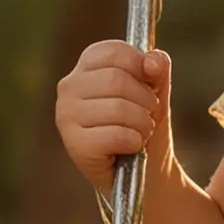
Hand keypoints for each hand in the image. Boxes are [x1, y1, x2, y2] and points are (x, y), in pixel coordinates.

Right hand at [55, 41, 171, 191]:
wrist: (145, 171)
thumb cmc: (144, 125)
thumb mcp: (155, 92)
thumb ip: (157, 69)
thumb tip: (153, 61)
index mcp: (86, 67)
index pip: (114, 51)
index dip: (141, 67)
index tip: (150, 83)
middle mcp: (69, 88)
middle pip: (117, 80)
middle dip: (145, 100)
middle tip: (147, 115)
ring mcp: (67, 116)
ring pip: (118, 108)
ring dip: (142, 124)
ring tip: (140, 132)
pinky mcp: (74, 144)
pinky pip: (116, 134)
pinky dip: (134, 142)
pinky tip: (130, 147)